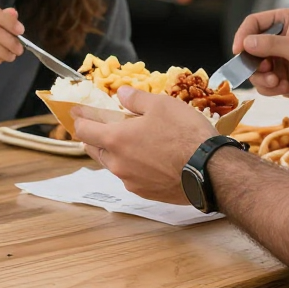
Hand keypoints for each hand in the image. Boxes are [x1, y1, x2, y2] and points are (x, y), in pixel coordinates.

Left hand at [73, 88, 214, 202]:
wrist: (212, 172)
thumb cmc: (185, 134)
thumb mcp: (161, 105)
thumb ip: (135, 98)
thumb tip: (121, 94)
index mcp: (115, 140)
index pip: (84, 130)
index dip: (79, 118)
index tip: (76, 111)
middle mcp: (118, 164)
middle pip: (94, 149)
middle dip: (92, 136)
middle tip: (97, 125)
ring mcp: (132, 182)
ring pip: (112, 165)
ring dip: (112, 152)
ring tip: (124, 142)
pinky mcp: (147, 194)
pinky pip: (130, 178)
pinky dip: (131, 166)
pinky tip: (144, 159)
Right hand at [232, 7, 288, 111]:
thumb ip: (270, 44)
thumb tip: (245, 43)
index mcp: (286, 23)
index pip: (254, 24)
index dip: (243, 36)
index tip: (238, 51)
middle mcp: (281, 40)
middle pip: (250, 48)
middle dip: (252, 62)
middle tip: (262, 70)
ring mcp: (282, 62)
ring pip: (255, 68)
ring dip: (261, 77)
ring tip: (276, 82)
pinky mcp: (283, 81)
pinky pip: (264, 84)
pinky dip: (269, 88)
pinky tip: (283, 88)